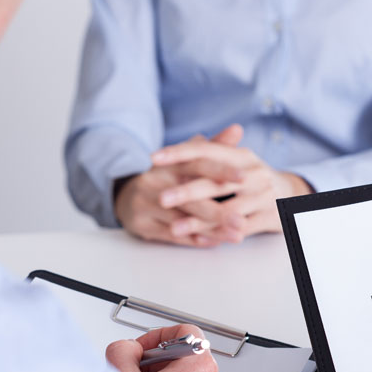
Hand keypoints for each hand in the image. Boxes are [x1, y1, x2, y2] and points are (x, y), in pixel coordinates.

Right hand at [114, 128, 245, 246]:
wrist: (127, 197)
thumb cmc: (167, 178)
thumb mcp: (186, 160)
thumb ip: (213, 147)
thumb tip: (238, 129)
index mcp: (169, 164)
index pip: (196, 164)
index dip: (221, 170)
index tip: (244, 177)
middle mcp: (154, 182)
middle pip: (190, 198)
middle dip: (219, 211)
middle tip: (243, 220)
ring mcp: (146, 205)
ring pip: (183, 220)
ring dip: (212, 229)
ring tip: (237, 235)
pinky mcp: (143, 225)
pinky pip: (173, 236)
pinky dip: (196, 239)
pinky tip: (216, 242)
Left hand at [151, 124, 312, 240]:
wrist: (293, 196)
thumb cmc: (254, 178)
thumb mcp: (237, 161)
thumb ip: (210, 154)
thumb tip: (177, 147)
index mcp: (242, 155)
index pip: (207, 150)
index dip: (179, 153)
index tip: (154, 158)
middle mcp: (254, 174)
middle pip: (216, 182)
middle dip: (187, 191)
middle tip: (161, 198)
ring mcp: (264, 196)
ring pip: (227, 210)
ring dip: (199, 220)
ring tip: (174, 228)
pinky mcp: (269, 217)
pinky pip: (239, 229)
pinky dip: (217, 234)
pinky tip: (197, 239)